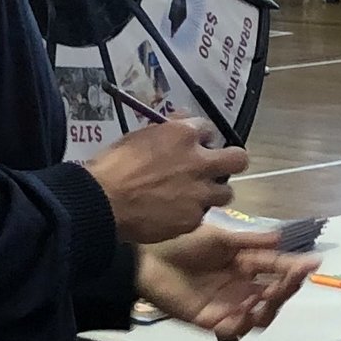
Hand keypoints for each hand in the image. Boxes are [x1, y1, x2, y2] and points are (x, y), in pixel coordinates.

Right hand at [89, 115, 244, 239]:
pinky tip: (174, 214)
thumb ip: (165, 130)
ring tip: (196, 196)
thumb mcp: (137, 137)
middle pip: (237, 159)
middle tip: (215, 168)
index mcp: (183, 135)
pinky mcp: (193, 218)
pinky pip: (201, 214)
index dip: (201, 138)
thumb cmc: (113, 166)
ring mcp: (199, 193)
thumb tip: (180, 121)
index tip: (194, 145)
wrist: (102, 202)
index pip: (208, 128)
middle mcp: (199, 162)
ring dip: (213, 192)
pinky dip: (191, 213)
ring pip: (226, 192)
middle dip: (230, 161)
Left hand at [138, 226, 315, 335]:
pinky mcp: (210, 321)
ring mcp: (226, 306)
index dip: (294, 268)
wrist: (148, 257)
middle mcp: (239, 288)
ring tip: (273, 294)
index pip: (276, 270)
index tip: (312, 263)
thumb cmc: (182, 243)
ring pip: (259, 316)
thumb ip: (251, 242)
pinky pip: (233, 328)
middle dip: (286, 289)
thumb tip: (281, 239)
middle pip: (272, 296)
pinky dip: (244, 321)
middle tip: (292, 279)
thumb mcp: (220, 238)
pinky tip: (249, 307)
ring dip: (270, 307)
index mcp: (244, 266)